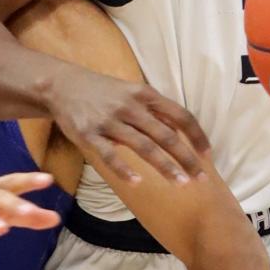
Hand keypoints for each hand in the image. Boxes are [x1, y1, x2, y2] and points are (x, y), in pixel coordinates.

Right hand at [45, 63, 209, 184]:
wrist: (62, 85)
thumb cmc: (103, 92)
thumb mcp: (131, 92)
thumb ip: (153, 112)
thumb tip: (180, 134)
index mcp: (145, 94)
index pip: (180, 115)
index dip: (196, 136)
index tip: (207, 155)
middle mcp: (130, 106)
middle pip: (166, 135)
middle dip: (187, 158)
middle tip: (201, 179)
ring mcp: (109, 120)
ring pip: (143, 146)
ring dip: (165, 166)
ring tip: (181, 184)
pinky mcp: (89, 134)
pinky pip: (109, 155)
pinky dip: (124, 170)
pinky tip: (137, 183)